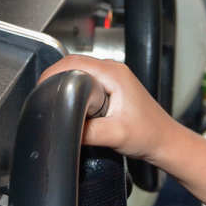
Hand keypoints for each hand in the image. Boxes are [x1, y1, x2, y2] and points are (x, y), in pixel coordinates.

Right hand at [38, 55, 176, 165]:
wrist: (165, 143)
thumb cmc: (150, 135)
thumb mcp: (116, 135)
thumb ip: (88, 132)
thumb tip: (65, 129)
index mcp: (115, 74)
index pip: (73, 62)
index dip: (53, 72)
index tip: (41, 87)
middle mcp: (114, 71)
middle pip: (73, 66)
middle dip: (57, 80)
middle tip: (46, 99)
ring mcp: (113, 79)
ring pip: (79, 75)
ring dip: (67, 87)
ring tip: (59, 104)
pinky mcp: (112, 89)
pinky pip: (87, 84)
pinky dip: (76, 93)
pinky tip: (75, 108)